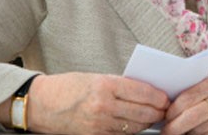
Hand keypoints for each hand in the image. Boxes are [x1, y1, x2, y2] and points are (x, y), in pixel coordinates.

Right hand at [27, 72, 168, 134]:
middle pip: (142, 112)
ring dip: (147, 123)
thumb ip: (121, 84)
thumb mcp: (96, 78)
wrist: (41, 103)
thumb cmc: (69, 87)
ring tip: (155, 118)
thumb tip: (145, 91)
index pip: (143, 92)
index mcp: (106, 85)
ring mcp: (99, 123)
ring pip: (134, 126)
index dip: (159, 97)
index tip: (166, 97)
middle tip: (165, 109)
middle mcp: (104, 105)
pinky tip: (137, 126)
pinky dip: (132, 131)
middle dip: (158, 112)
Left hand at [161, 75, 207, 134]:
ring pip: (200, 131)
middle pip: (192, 117)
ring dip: (188, 134)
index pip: (187, 98)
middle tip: (167, 132)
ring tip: (185, 133)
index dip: (171, 112)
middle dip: (175, 127)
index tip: (164, 119)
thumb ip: (195, 94)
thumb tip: (167, 112)